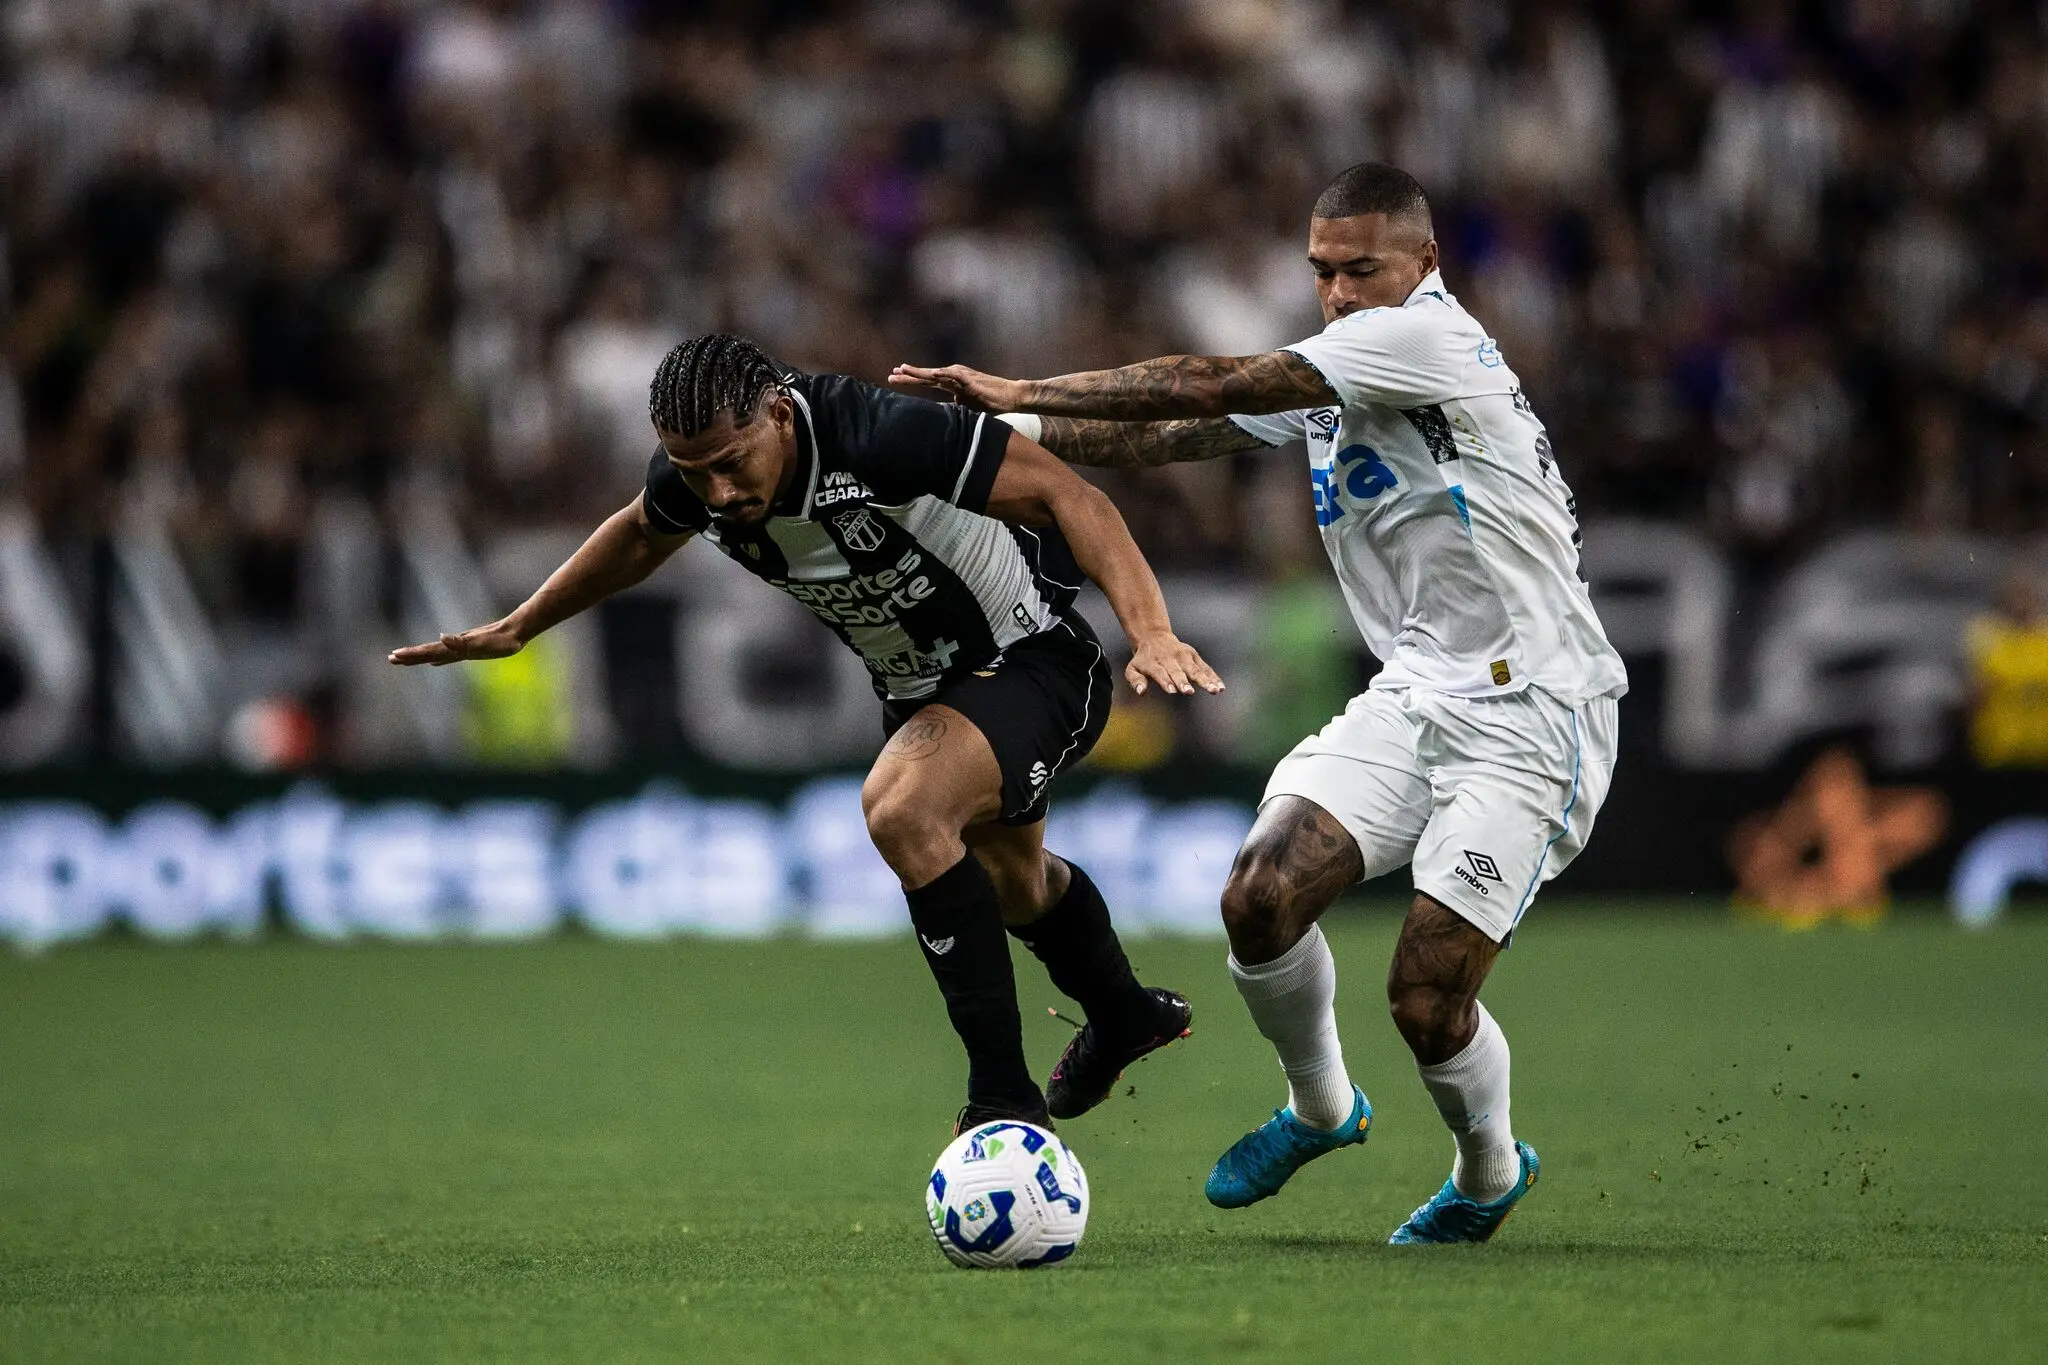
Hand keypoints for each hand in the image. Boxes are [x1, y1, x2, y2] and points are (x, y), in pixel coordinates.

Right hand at [388, 620, 522, 665]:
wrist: (517, 630)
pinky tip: (435, 663)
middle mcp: (456, 646)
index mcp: (456, 646)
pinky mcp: (471, 649)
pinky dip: (439, 659)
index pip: (429, 651)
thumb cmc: (502, 640)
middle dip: (410, 656)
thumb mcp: (483, 643)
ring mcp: (462, 647)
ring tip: (405, 659)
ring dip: (420, 657)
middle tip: (390, 659)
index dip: (412, 654)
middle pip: (428, 652)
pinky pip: (450, 656)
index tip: (394, 656)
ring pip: (436, 653)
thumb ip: (461, 642)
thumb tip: (441, 637)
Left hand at [887, 363, 1027, 411]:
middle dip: (908, 376)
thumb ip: (951, 408)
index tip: (894, 379)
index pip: (927, 382)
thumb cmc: (989, 402)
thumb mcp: (965, 407)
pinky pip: (953, 376)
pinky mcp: (969, 379)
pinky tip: (929, 374)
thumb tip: (940, 416)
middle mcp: (953, 376)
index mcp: (951, 383)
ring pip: (935, 374)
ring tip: (903, 370)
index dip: (911, 380)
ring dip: (919, 372)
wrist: (1010, 397)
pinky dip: (941, 374)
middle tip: (890, 375)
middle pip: (926, 377)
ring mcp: (960, 376)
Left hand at [1125, 632, 1224, 697]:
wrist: (1154, 637)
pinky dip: (1213, 677)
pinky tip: (1221, 687)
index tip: (1172, 691)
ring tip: (1214, 690)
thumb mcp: (1133, 669)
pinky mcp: (1194, 657)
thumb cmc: (1144, 660)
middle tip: (1189, 692)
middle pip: (1178, 672)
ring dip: (1205, 681)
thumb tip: (1141, 692)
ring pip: (1195, 670)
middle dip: (1183, 682)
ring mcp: (1184, 657)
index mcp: (1154, 663)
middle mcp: (1170, 659)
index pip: (1160, 673)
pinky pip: (1205, 669)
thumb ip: (1135, 680)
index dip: (1165, 681)